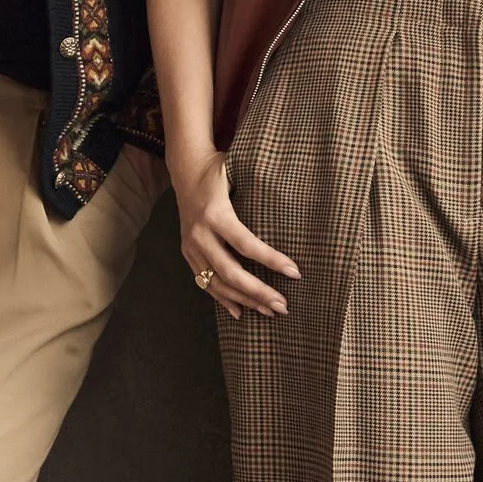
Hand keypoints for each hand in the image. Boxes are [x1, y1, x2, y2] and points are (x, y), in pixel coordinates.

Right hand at [171, 149, 299, 318]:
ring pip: (216, 283)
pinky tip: (240, 312)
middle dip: (258, 292)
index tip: (295, 273)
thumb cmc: (219, 170)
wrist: (185, 169)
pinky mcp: (187, 253)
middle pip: (230, 272)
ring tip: (269, 311)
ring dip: (244, 300)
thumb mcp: (238, 173)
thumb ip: (259, 191)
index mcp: (215, 214)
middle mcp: (199, 234)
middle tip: (283, 306)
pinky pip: (204, 282)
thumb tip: (297, 207)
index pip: (246, 244)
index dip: (272, 260)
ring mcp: (191, 246)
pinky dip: (222, 299)